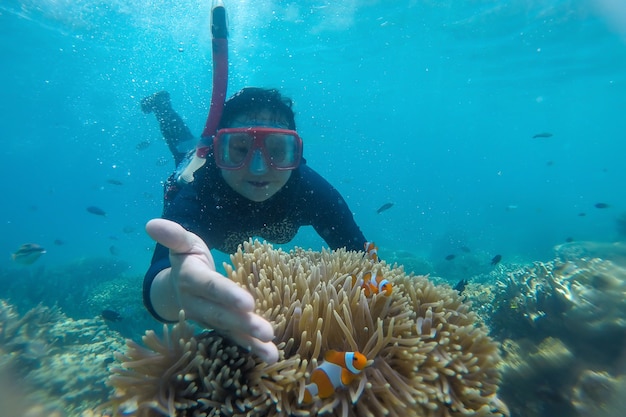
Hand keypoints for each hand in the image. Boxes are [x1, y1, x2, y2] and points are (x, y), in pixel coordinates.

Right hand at [145, 218, 277, 363]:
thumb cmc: (186, 259)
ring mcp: (207, 319)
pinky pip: (234, 339)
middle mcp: (196, 304)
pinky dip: (252, 349)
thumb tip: (152, 224)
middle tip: (267, 331)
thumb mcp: (181, 244)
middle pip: (221, 315)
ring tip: (272, 355)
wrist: (174, 286)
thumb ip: (173, 236)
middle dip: (244, 324)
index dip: (227, 295)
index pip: (211, 287)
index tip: (248, 303)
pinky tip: (271, 356)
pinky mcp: (218, 328)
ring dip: (251, 343)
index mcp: (191, 279)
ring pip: (229, 332)